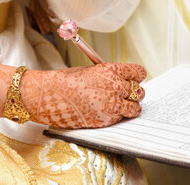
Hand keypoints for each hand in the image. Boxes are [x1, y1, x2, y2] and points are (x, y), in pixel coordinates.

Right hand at [21, 63, 146, 127]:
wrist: (50, 96)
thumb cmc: (67, 81)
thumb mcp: (92, 71)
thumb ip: (110, 76)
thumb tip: (122, 81)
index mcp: (112, 70)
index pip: (139, 73)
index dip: (136, 77)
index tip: (134, 79)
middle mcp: (116, 86)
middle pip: (139, 91)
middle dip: (133, 93)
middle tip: (124, 94)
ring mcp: (112, 104)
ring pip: (135, 108)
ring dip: (129, 107)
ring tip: (119, 106)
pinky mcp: (107, 119)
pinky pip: (121, 118)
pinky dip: (116, 116)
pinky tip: (104, 112)